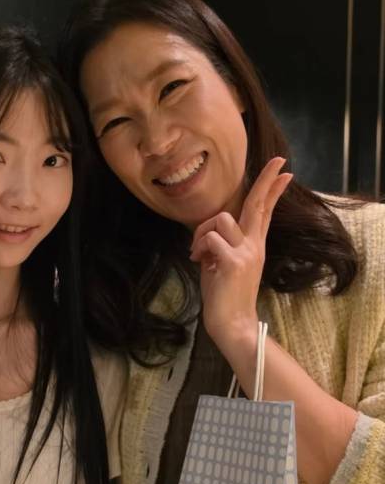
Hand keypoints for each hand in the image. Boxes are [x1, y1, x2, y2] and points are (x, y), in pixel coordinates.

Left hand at [189, 158, 292, 347]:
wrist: (231, 322)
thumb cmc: (223, 293)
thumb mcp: (222, 263)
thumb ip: (220, 243)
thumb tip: (209, 231)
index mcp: (253, 245)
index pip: (264, 212)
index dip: (272, 191)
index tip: (285, 172)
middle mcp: (254, 245)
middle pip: (258, 205)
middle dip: (266, 180)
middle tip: (280, 161)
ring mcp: (246, 252)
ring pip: (220, 219)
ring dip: (202, 232)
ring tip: (198, 253)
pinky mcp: (234, 261)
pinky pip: (210, 238)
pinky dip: (198, 247)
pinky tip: (199, 262)